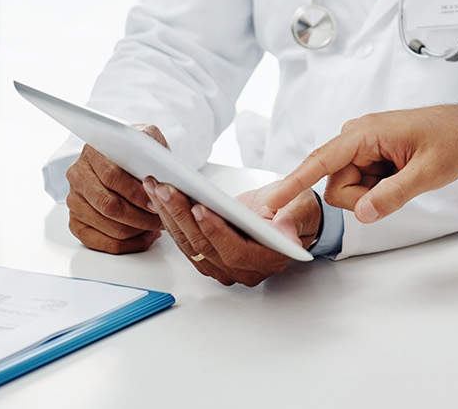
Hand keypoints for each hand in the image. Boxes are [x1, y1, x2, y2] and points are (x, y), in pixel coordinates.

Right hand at [64, 124, 167, 253]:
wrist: (121, 158)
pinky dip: (126, 244)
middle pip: (108, 205)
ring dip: (136, 230)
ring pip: (106, 225)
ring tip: (157, 225)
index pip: (112, 176)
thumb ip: (153, 148)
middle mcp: (78, 176)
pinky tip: (144, 237)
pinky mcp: (75, 221)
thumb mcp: (147, 138)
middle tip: (161, 218)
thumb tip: (161, 169)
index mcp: (92, 153)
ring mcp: (74, 201)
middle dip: (139, 216)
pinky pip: (99, 242)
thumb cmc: (136, 152)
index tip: (157, 201)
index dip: (137, 193)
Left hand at [144, 181, 322, 286]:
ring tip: (157, 188)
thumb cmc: (295, 209)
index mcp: (268, 260)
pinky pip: (186, 242)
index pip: (235, 251)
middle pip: (205, 248)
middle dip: (183, 216)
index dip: (215, 232)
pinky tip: (160, 199)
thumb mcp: (300, 207)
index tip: (199, 207)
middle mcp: (243, 270)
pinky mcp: (210, 257)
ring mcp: (224, 267)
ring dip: (170, 216)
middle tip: (166, 189)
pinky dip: (171, 220)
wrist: (287, 213)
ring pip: (190, 245)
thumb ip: (292, 221)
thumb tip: (285, 234)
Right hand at [264, 105, 457, 224]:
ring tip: (404, 176)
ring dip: (373, 194)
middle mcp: (357, 138)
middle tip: (400, 184)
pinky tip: (401, 176)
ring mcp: (362, 148)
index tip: (272, 202)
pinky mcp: (368, 158)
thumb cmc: (452, 142)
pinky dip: (378, 190)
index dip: (295, 182)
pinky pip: (360, 187)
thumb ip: (393, 194)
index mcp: (366, 132)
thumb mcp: (428, 172)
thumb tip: (362, 213)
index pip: (321, 161)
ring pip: (348, 190)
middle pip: (336, 186)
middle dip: (363, 197)